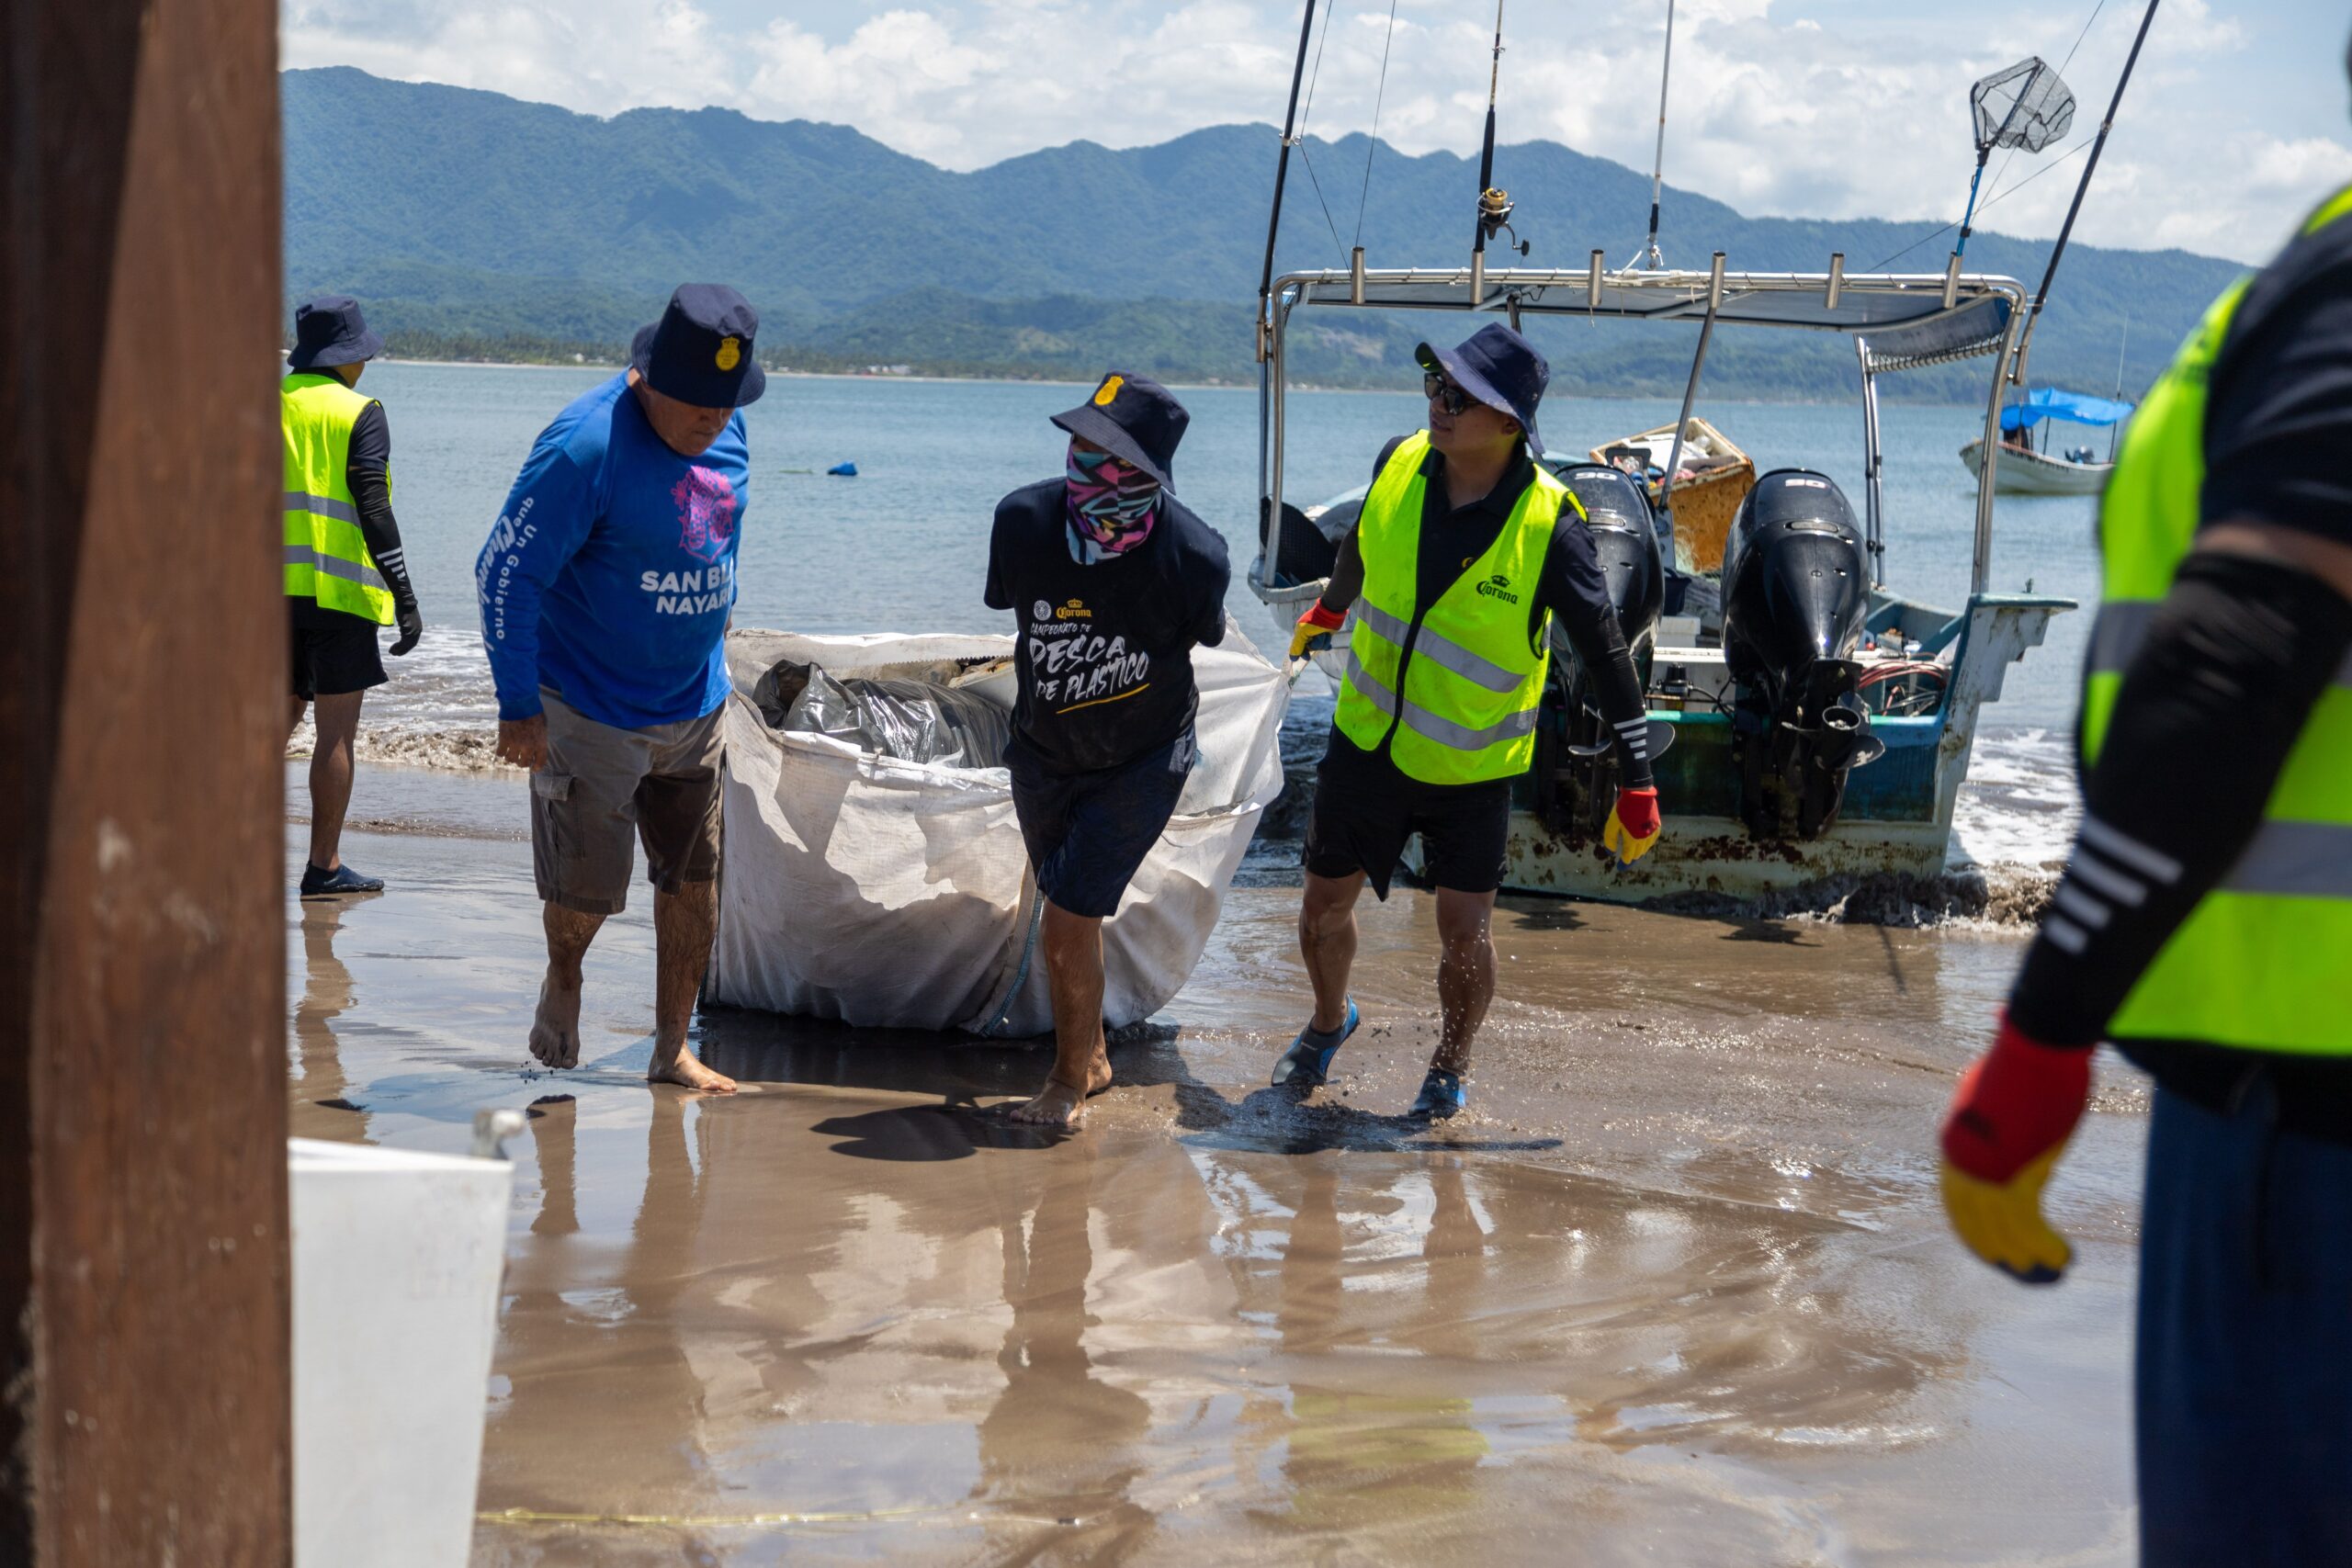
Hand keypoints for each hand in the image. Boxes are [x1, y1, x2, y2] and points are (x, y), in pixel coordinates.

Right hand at [391, 599, 424, 656]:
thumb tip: (403, 625)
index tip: (399, 650)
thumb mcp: (406, 618)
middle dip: (402, 650)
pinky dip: (398, 647)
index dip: (406, 647)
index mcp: (418, 628)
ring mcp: (413, 631)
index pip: (413, 641)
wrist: (404, 601)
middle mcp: (417, 631)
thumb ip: (406, 624)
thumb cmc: (403, 607)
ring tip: (392, 652)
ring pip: (406, 645)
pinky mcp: (408, 630)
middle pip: (410, 645)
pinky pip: (403, 642)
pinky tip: (392, 649)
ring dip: (399, 650)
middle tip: (395, 654)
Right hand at [497, 714, 549, 770]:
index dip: (536, 767)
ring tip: (511, 752)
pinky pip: (500, 753)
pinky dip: (501, 752)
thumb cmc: (534, 712)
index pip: (540, 762)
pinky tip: (502, 748)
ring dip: (511, 757)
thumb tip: (536, 747)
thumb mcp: (543, 727)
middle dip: (522, 762)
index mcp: (540, 744)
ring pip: (511, 760)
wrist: (520, 703)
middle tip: (520, 758)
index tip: (533, 768)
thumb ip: (540, 739)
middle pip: (523, 763)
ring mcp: (515, 745)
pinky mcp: (504, 740)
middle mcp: (528, 747)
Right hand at [1290, 600, 1346, 660]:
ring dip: (1323, 641)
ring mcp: (1317, 636)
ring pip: (1319, 647)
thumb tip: (1292, 658)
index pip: (1299, 647)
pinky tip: (1329, 645)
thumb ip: (1297, 645)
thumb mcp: (1303, 633)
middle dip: (1316, 644)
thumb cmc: (1314, 622)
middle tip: (1318, 636)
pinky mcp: (1325, 636)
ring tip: (1325, 633)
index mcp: (1300, 633)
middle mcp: (1308, 636)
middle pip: (1310, 648)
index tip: (1307, 658)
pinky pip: (1325, 645)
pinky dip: (1327, 644)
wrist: (1329, 613)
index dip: (1303, 653)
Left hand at [1601, 786, 1660, 864]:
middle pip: (1638, 854)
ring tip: (1633, 854)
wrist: (1639, 794)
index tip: (1620, 868)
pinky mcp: (1657, 825)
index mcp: (1633, 840)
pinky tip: (1644, 843)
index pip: (1628, 857)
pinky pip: (1652, 840)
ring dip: (1639, 852)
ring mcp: (1652, 832)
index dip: (1624, 863)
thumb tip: (1610, 853)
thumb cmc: (1623, 809)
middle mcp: (1645, 839)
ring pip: (1646, 848)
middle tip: (1625, 862)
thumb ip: (1610, 840)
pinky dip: (1647, 844)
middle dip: (1631, 859)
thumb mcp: (1611, 825)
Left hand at [1939, 1013, 2093, 1283]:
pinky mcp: (2013, 1170)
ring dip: (2027, 1256)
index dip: (1975, 1231)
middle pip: (1972, 1221)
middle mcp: (1961, 1159)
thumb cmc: (2028, 1057)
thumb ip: (2000, 1112)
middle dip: (1997, 1251)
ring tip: (2053, 1271)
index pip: (1956, 1200)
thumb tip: (1996, 1103)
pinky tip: (2064, 1256)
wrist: (2038, 1042)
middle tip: (2023, 1273)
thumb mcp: (2000, 1089)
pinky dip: (2044, 1245)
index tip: (1996, 1253)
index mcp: (1954, 1142)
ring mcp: (1985, 1166)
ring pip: (2001, 1229)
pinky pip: (2026, 1223)